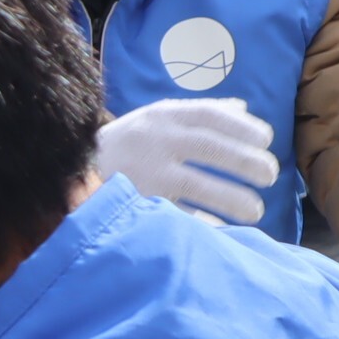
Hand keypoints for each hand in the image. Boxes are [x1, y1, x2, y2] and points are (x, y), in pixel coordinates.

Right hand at [94, 99, 277, 225]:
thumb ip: (198, 113)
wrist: (69, 170)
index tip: (267, 141)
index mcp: (162, 116)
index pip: (211, 116)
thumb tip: (242, 109)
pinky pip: (176, 215)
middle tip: (270, 175)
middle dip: (246, 162)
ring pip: (198, 184)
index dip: (243, 128)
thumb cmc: (125, 144)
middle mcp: (155, 141)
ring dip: (232, 198)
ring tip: (255, 210)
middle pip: (211, 148)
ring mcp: (145, 174)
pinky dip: (202, 223)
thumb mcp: (156, 117)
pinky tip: (223, 229)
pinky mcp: (137, 203)